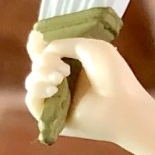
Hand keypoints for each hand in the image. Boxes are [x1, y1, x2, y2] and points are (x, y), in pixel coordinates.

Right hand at [24, 28, 151, 145]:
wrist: (123, 106)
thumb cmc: (114, 76)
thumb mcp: (89, 47)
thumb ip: (61, 44)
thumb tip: (42, 55)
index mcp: (73, 64)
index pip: (45, 51)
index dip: (37, 44)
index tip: (36, 37)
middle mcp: (63, 82)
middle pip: (36, 64)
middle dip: (44, 60)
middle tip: (65, 67)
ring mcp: (57, 100)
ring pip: (32, 81)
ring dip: (41, 74)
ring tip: (60, 77)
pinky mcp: (53, 117)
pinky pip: (31, 100)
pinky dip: (37, 90)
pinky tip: (53, 88)